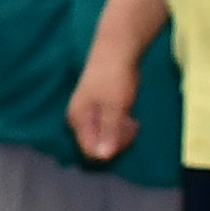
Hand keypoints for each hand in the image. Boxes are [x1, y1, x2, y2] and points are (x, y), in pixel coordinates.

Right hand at [69, 50, 140, 166]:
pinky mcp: (98, 112)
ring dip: (121, 134)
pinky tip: (128, 116)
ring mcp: (88, 117)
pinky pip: (108, 130)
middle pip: (97, 147)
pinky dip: (120, 127)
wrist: (115, 53)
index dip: (111, 149)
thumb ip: (109, 132)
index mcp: (78, 120)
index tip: (126, 132)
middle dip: (117, 141)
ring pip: (104, 139)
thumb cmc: (114, 79)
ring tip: (130, 118)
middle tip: (131, 124)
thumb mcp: (115, 107)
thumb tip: (103, 157)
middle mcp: (79, 121)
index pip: (91, 151)